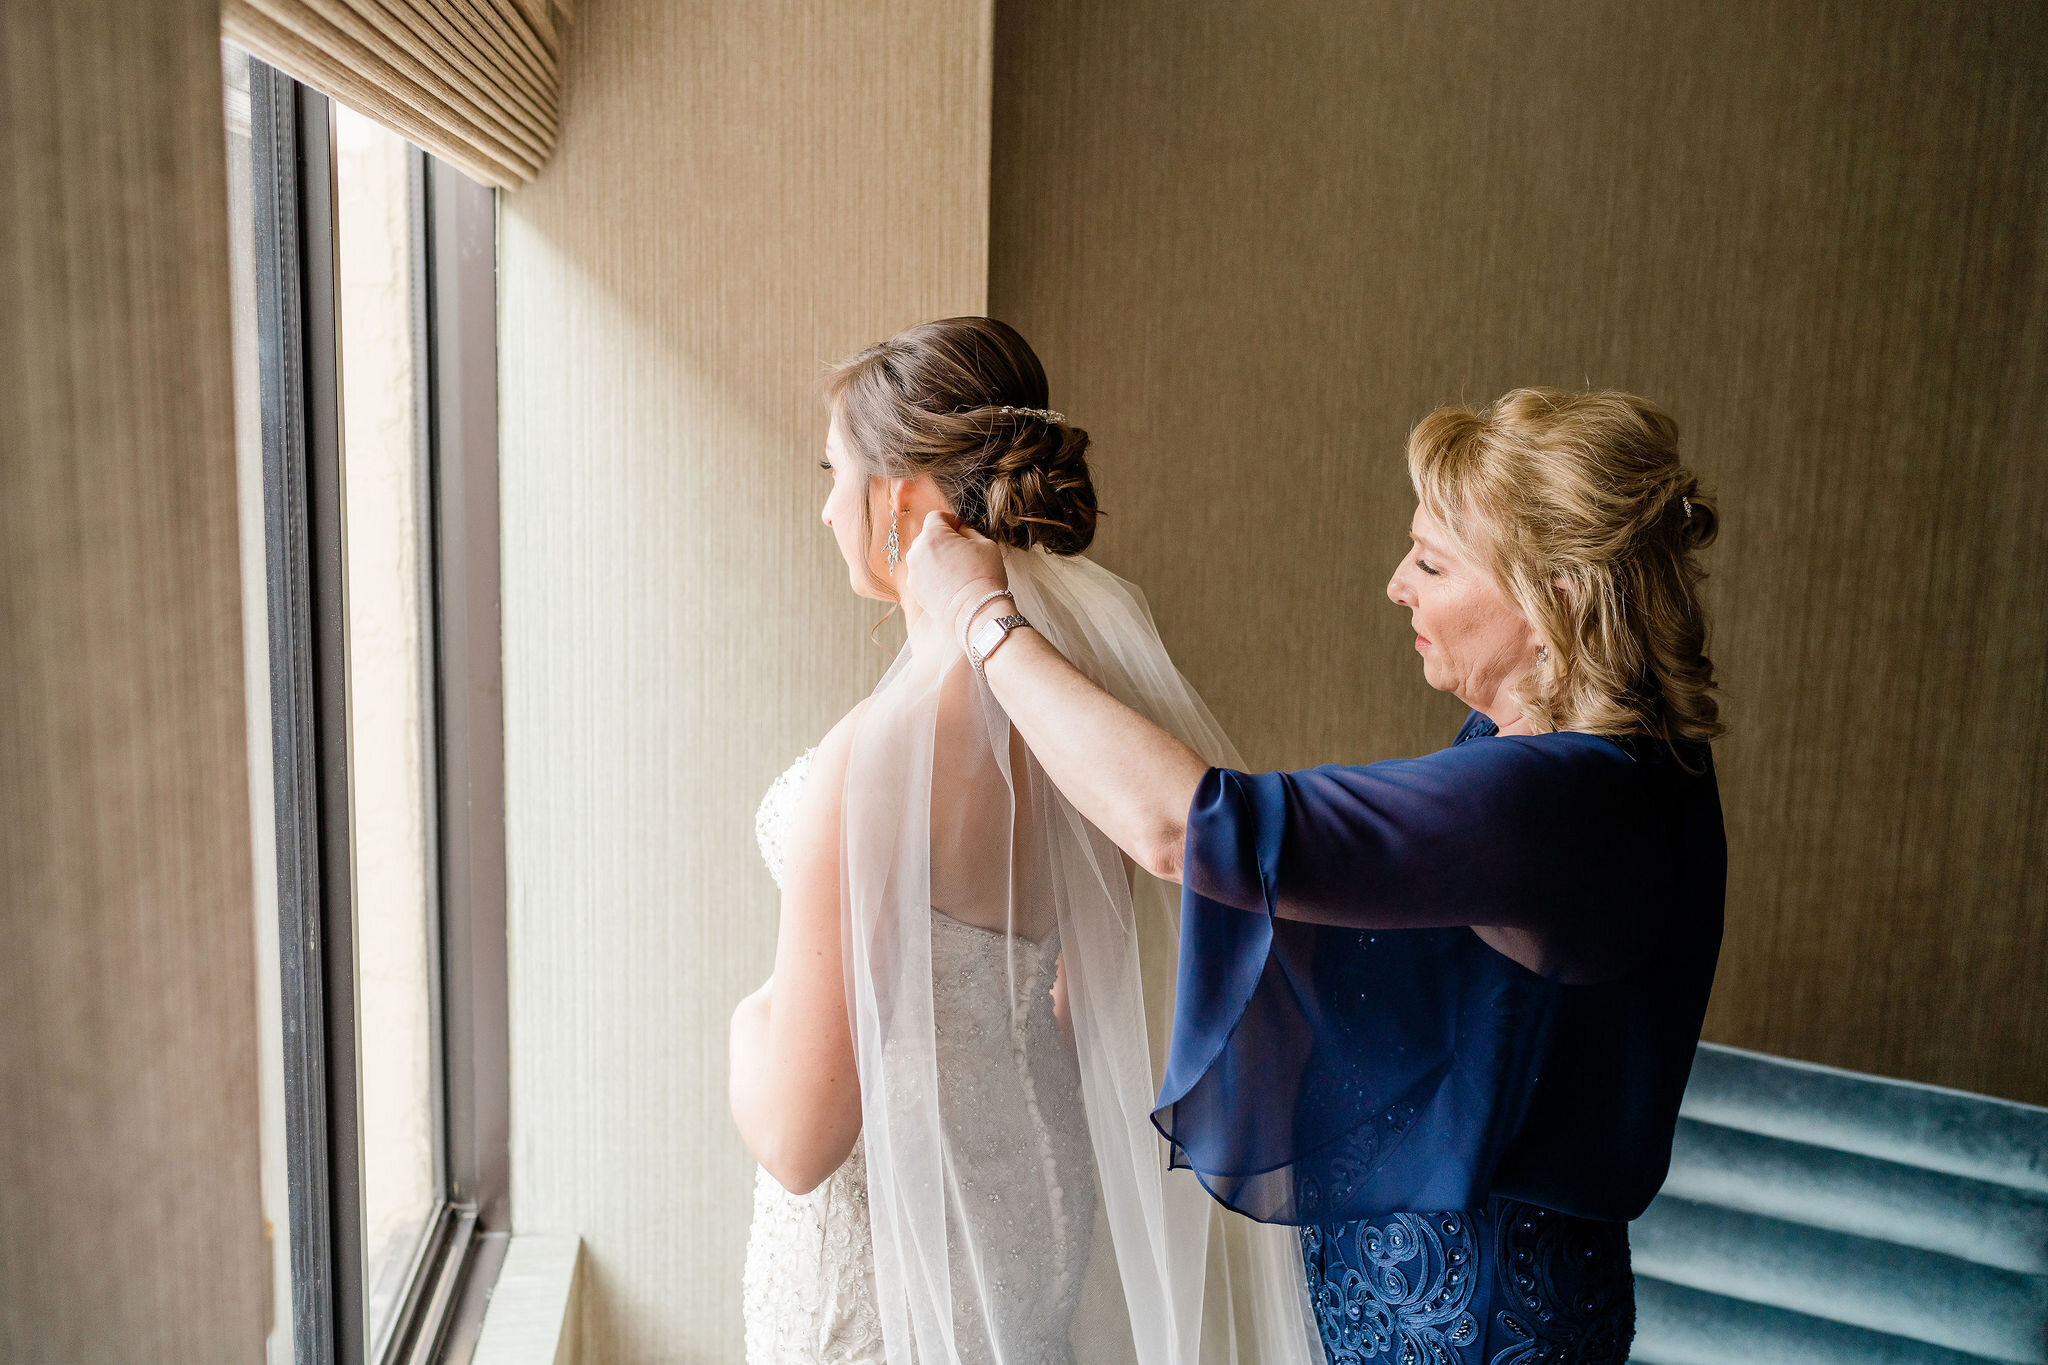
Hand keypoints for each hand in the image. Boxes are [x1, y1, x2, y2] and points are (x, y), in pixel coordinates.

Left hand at [904, 511, 1008, 649]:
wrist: (976, 612)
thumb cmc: (984, 576)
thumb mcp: (985, 544)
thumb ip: (968, 530)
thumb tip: (960, 528)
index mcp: (933, 535)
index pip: (936, 516)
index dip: (950, 520)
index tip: (959, 528)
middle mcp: (917, 551)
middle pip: (926, 536)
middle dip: (941, 539)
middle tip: (960, 551)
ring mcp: (913, 572)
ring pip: (922, 555)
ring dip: (935, 557)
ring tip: (954, 570)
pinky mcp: (914, 589)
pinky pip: (921, 573)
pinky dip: (931, 574)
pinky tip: (948, 583)